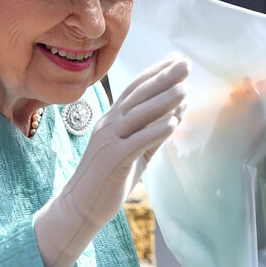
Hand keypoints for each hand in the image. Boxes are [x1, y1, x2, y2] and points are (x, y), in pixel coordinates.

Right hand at [34, 55, 187, 266]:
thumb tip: (176, 114)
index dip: (156, 72)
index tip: (176, 59)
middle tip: (185, 64)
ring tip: (184, 89)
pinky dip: (155, 131)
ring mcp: (109, 141)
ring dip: (163, 100)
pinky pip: (136, 142)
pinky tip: (173, 123)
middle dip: (163, 78)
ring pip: (138, 115)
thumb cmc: (108, 179)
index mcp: (112, 120)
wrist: (80, 207)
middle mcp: (109, 125)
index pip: (135, 89)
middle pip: (138, 96)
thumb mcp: (135, 152)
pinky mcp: (113, 160)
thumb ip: (152, 133)